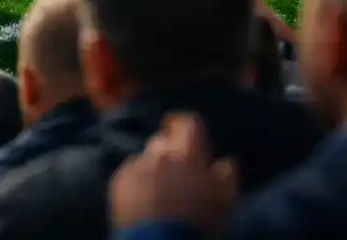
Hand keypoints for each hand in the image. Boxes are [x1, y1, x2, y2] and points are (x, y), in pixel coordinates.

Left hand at [110, 113, 238, 230]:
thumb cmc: (198, 223)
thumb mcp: (226, 202)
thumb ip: (227, 176)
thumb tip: (224, 161)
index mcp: (188, 156)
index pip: (187, 123)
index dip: (184, 126)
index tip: (182, 134)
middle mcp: (160, 155)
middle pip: (162, 141)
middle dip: (169, 153)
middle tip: (177, 175)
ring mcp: (136, 166)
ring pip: (146, 159)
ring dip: (153, 169)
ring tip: (160, 193)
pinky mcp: (119, 180)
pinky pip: (130, 173)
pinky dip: (137, 182)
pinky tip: (145, 202)